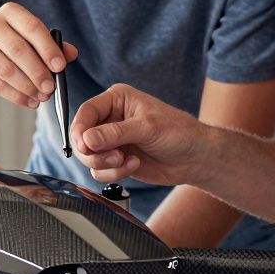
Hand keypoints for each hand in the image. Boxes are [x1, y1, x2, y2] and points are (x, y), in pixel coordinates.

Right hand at [0, 2, 77, 109]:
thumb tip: (72, 53)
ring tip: (41, 97)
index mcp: (10, 12)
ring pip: (7, 69)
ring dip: (27, 87)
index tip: (60, 67)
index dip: (48, 48)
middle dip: (38, 72)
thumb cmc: (13, 49)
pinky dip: (16, 96)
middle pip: (18, 49)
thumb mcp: (33, 43)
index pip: (32, 27)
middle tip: (51, 88)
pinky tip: (29, 102)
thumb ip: (54, 46)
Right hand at [71, 83, 206, 184]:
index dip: (80, 130)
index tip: (85, 147)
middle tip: (114, 157)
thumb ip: (115, 134)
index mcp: (116, 100)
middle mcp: (111, 119)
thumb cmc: (178, 132)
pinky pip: (100, 171)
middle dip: (94, 152)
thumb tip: (86, 140)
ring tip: (125, 162)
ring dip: (104, 165)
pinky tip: (134, 165)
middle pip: (82, 137)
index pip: (86, 112)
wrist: (195, 158)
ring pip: (89, 157)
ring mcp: (112, 141)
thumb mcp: (147, 128)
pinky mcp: (116, 160)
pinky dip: (114, 173)